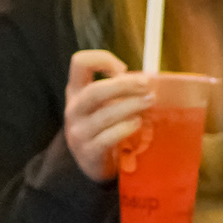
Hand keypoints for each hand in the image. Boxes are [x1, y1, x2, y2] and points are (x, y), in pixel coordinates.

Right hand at [61, 49, 155, 182]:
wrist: (91, 162)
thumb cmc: (102, 125)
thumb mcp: (101, 103)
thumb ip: (117, 88)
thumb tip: (146, 77)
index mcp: (75, 91)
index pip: (80, 62)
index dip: (102, 59)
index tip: (122, 70)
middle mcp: (73, 109)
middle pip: (94, 91)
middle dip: (124, 85)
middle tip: (147, 85)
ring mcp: (79, 132)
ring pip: (105, 115)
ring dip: (132, 105)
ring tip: (150, 101)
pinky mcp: (89, 152)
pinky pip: (109, 138)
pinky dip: (126, 127)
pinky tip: (137, 123)